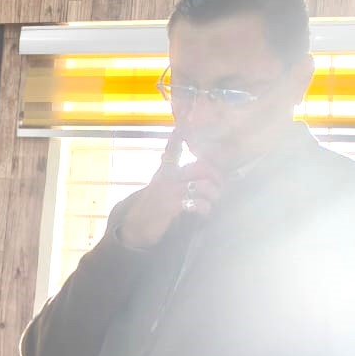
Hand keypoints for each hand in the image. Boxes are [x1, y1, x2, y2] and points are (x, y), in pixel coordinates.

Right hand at [116, 130, 222, 248]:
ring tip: (212, 202)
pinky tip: (204, 212)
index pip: (171, 152)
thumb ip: (165, 168)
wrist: (135, 228)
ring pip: (203, 185)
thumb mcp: (155, 184)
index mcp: (164, 173)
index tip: (182, 127)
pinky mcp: (172, 205)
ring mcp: (169, 191)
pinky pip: (198, 202)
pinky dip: (206, 208)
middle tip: (219, 186)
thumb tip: (168, 150)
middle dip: (216, 176)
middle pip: (200, 167)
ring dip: (213, 195)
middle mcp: (166, 178)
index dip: (176, 139)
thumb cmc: (148, 208)